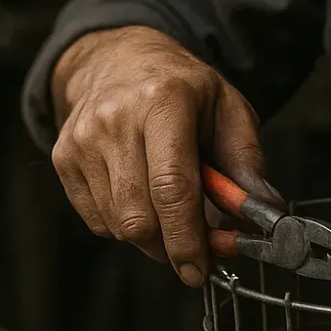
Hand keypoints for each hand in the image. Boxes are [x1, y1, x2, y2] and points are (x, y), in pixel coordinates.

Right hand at [50, 26, 282, 286]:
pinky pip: (98, 221)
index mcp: (163, 102)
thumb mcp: (231, 113)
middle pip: (140, 217)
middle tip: (202, 251)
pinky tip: (145, 201)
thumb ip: (248, 167)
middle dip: (174, 248)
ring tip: (176, 219)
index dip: (188, 239)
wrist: (121, 59)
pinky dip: (127, 226)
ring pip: (119, 225)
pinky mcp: (64, 157)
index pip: (172, 188)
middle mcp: (116, 119)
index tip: (202, 271)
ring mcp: (83, 139)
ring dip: (154, 240)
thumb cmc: (185, 90)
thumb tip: (266, 215)